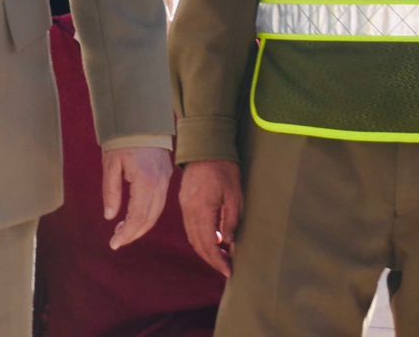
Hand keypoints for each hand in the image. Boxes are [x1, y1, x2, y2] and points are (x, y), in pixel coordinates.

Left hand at [101, 146, 171, 249]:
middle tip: (117, 241)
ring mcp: (165, 180)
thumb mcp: (111, 165)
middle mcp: (160, 183)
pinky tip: (134, 216)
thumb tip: (110, 217)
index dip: (126, 233)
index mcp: (146, 181)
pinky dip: (148, 214)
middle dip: (133, 233)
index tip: (114, 244)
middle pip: (149, 218)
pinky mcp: (166, 176)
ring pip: (156, 212)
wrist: (142, 119)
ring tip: (122, 231)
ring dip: (141, 225)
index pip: (138, 216)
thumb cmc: (123, 140)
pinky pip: (159, 202)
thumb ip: (111, 191)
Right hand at [178, 159, 242, 276]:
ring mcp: (184, 207)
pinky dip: (200, 238)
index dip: (218, 261)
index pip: (208, 244)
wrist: (206, 148)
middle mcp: (189, 212)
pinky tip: (213, 240)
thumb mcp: (234, 196)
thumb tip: (228, 243)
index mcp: (201, 210)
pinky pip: (190, 227)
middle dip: (212, 259)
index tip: (229, 271)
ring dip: (206, 250)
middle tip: (227, 268)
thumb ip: (231, 222)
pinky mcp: (184, 203)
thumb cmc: (224, 169)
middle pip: (198, 244)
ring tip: (222, 257)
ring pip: (192, 237)